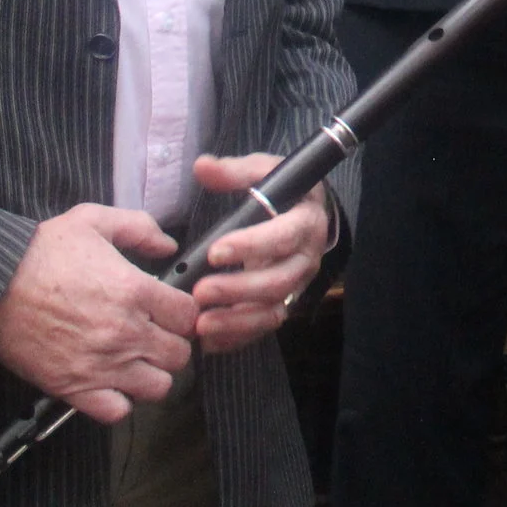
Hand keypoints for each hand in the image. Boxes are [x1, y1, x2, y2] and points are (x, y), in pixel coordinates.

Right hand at [0, 204, 195, 424]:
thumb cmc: (39, 251)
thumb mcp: (92, 220)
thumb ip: (138, 228)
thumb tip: (168, 245)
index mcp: (134, 290)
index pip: (189, 315)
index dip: (184, 313)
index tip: (171, 311)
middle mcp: (125, 331)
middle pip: (180, 355)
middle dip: (172, 344)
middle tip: (156, 335)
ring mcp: (101, 364)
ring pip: (158, 386)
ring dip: (152, 374)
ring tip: (136, 360)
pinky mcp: (74, 388)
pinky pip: (117, 411)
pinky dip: (120, 401)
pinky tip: (111, 382)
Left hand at [185, 154, 331, 354]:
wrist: (305, 215)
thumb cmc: (283, 193)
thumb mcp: (264, 173)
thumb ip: (234, 171)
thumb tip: (203, 166)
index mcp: (306, 222)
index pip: (284, 236)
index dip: (251, 245)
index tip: (215, 251)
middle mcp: (306, 259)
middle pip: (279, 281)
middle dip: (239, 290)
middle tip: (200, 291)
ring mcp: (296, 286)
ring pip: (273, 311)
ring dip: (237, 320)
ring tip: (201, 324)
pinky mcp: (283, 305)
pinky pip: (263, 328)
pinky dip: (237, 337)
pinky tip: (208, 339)